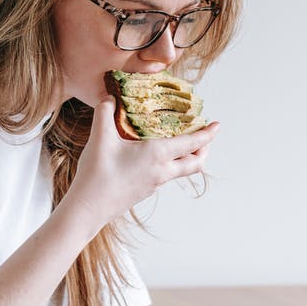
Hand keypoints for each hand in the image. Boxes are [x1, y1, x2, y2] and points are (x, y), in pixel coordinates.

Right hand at [62, 95, 218, 225]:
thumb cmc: (97, 174)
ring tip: (180, 144)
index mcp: (157, 154)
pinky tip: (154, 157)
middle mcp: (161, 171)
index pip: (191, 143)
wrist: (88, 208)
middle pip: (195, 163)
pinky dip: (170, 165)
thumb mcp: (100, 138)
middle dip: (203, 149)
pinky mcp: (145, 191)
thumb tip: (109, 98)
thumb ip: (105, 112)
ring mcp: (155, 183)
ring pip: (181, 171)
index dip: (207, 134)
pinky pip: (165, 176)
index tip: (217, 125)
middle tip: (204, 137)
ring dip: (187, 158)